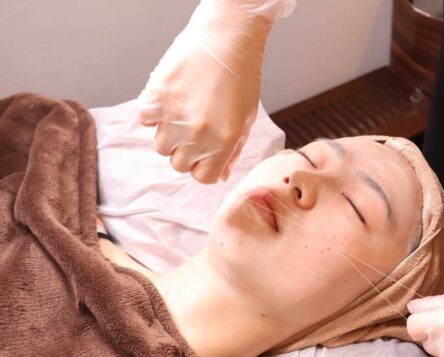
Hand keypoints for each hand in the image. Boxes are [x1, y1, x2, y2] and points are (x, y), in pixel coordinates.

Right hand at [137, 1, 293, 182]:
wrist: (227, 39)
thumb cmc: (241, 78)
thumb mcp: (246, 120)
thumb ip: (233, 151)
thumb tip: (221, 176)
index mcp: (223, 142)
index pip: (203, 177)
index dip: (204, 166)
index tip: (205, 154)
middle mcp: (197, 134)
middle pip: (179, 164)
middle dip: (187, 151)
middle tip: (195, 128)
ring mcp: (174, 117)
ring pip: (160, 146)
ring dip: (169, 134)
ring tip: (183, 112)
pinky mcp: (156, 97)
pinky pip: (145, 121)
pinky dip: (154, 114)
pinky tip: (170, 99)